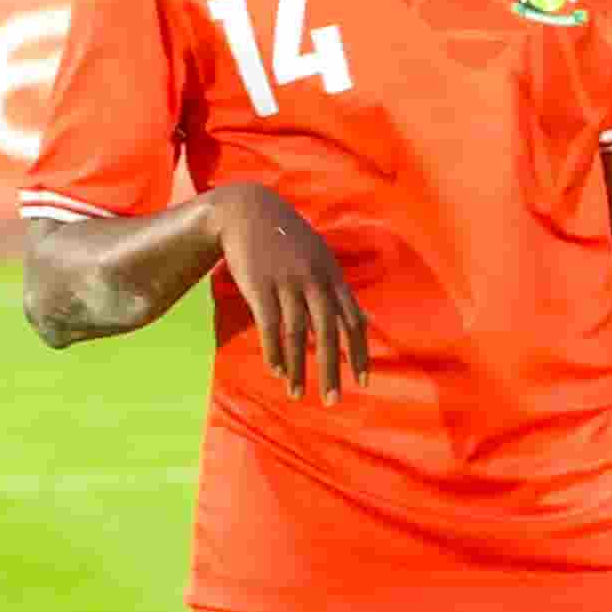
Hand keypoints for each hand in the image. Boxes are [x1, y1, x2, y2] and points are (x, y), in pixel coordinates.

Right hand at [206, 182, 366, 401]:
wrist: (248, 211)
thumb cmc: (287, 238)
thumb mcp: (320, 258)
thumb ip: (337, 289)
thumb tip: (361, 318)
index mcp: (334, 278)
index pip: (354, 322)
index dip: (359, 354)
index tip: (363, 382)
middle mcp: (316, 282)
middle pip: (330, 334)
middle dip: (334, 370)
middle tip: (335, 400)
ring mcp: (288, 284)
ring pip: (299, 335)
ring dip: (299, 368)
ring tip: (298, 394)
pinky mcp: (260, 287)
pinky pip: (270, 326)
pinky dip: (274, 351)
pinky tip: (277, 371)